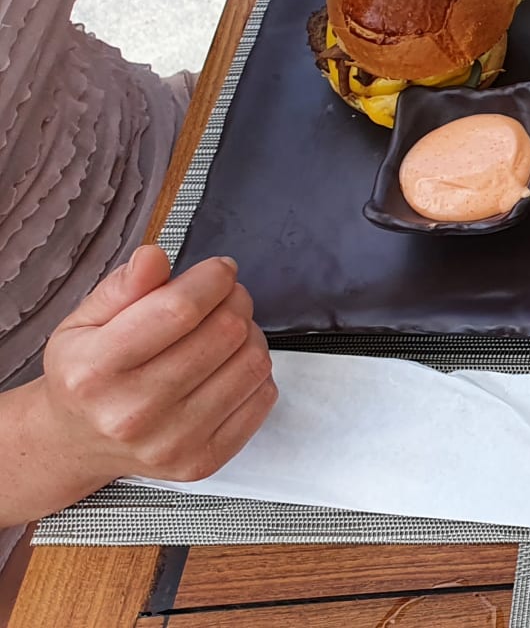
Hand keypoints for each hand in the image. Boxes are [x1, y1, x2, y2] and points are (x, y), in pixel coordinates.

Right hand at [31, 246, 276, 484]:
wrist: (77, 442)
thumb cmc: (85, 375)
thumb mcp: (83, 322)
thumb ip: (122, 286)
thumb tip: (154, 256)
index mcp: (95, 371)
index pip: (179, 309)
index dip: (212, 279)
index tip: (220, 269)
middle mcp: (132, 413)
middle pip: (224, 333)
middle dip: (234, 300)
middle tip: (223, 297)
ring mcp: (171, 443)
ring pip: (252, 362)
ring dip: (249, 334)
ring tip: (224, 331)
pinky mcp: (202, 461)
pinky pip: (263, 397)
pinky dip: (254, 371)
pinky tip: (227, 366)